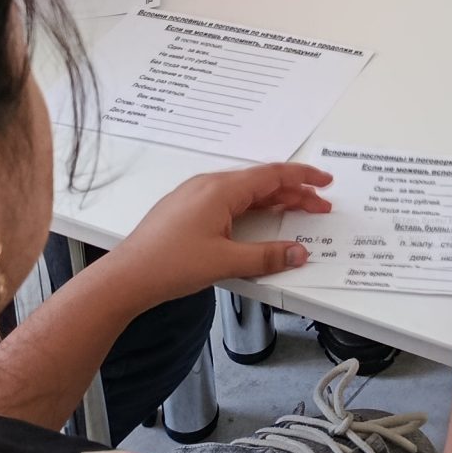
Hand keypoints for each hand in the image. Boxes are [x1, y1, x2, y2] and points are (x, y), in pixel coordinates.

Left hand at [89, 162, 334, 308]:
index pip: (272, 175)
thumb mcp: (225, 261)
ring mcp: (196, 197)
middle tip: (319, 206)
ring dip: (273, 202)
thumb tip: (297, 252)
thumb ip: (267, 256)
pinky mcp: (187, 210)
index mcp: (220, 190)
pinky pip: (229, 201)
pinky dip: (253, 209)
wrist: (126, 276)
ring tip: (297, 213)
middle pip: (261, 183)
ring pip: (245, 193)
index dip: (303, 178)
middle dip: (293, 194)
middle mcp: (208, 186)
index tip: (325, 182)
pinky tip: (260, 222)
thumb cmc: (167, 264)